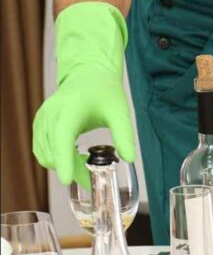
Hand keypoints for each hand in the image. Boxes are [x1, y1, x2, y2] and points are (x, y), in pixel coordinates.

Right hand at [32, 2, 134, 187]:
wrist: (88, 74)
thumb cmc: (104, 91)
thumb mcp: (120, 112)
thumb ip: (124, 135)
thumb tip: (130, 159)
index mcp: (69, 109)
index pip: (62, 138)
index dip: (64, 160)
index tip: (66, 180)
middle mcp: (50, 115)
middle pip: (53, 151)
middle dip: (70, 170)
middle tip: (93, 180)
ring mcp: (42, 119)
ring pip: (45, 153)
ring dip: (63, 166)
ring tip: (87, 167)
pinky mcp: (40, 124)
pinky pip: (42, 149)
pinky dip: (55, 159)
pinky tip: (75, 158)